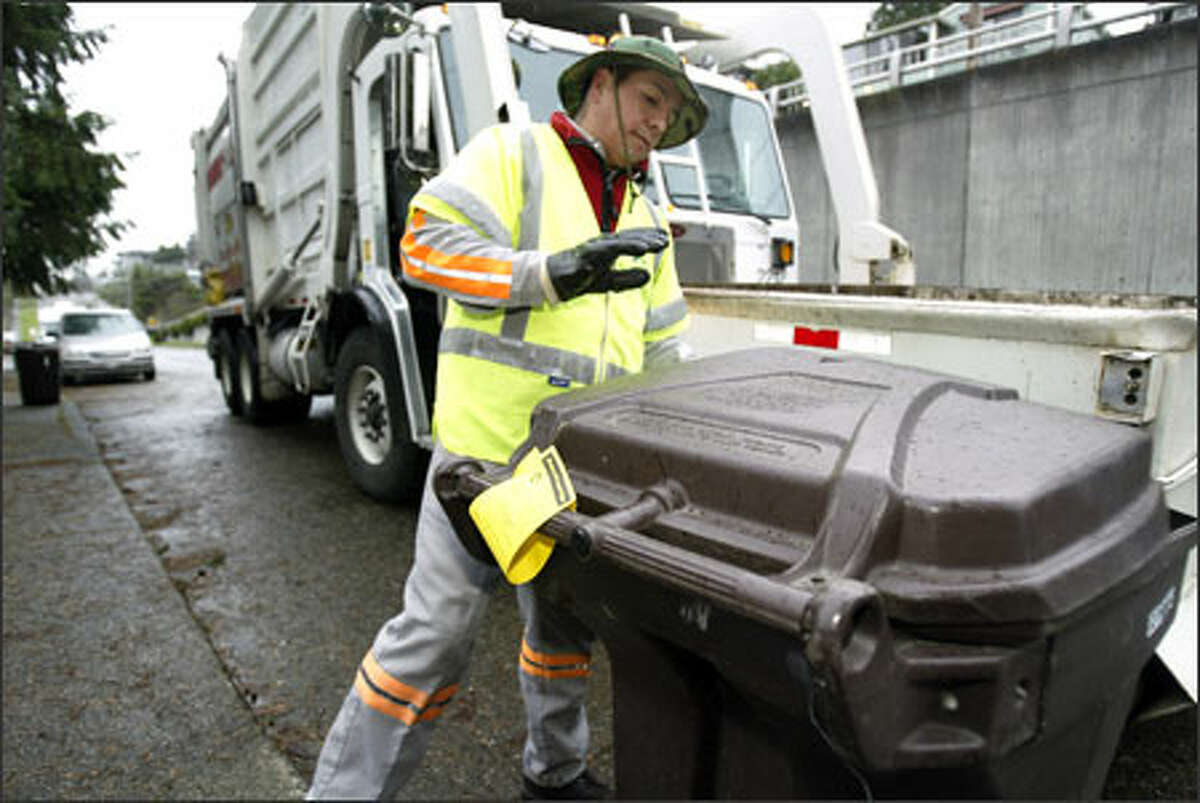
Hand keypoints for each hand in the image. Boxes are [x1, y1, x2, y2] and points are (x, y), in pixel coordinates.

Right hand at [546, 228, 667, 300]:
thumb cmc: (581, 277)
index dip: (649, 238)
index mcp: (609, 247)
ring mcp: (596, 246)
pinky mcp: (589, 253)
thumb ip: (629, 279)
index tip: (665, 239)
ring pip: (623, 240)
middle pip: (630, 236)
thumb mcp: (610, 282)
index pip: (632, 239)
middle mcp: (604, 243)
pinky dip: (627, 247)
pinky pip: (611, 248)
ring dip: (641, 241)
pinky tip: (641, 248)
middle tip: (666, 238)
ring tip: (657, 243)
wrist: (555, 281)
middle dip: (649, 237)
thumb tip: (647, 276)